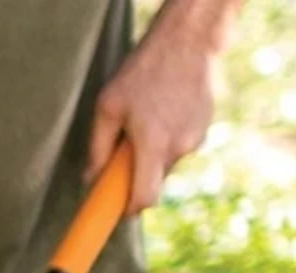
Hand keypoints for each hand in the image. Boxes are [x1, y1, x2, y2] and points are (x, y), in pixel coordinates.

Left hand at [88, 0, 227, 214]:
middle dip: (137, 175)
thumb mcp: (108, 107)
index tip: (117, 211)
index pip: (145, 198)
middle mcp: (180, 147)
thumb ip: (98, 148)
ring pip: (167, 162)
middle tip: (124, 152)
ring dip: (153, 154)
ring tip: (145, 122)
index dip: (129, 210)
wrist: (188, 38)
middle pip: (154, 181)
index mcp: (154, 146)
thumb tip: (90, 179)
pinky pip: (180, 145)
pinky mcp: (205, 126)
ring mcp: (196, 136)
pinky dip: (167, 139)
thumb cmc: (143, 71)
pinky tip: (162, 112)